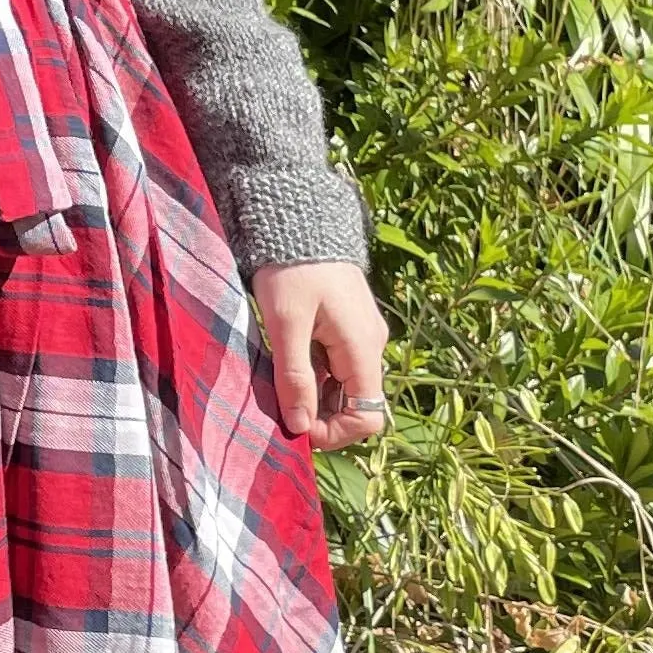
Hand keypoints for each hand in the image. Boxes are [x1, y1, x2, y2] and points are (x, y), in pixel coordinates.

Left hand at [250, 261, 389, 450]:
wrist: (300, 219)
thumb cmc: (292, 270)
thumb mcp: (285, 325)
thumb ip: (295, 377)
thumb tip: (299, 426)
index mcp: (362, 348)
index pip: (369, 417)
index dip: (336, 433)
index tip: (297, 426)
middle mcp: (370, 345)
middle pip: (358, 404)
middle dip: (323, 417)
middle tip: (282, 408)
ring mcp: (362, 335)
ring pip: (346, 386)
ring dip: (317, 396)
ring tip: (281, 382)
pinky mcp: (348, 326)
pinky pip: (339, 365)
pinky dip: (317, 375)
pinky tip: (289, 362)